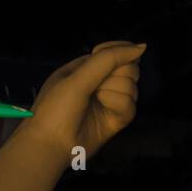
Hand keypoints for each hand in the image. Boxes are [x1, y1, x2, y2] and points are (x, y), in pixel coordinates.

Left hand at [29, 41, 146, 158]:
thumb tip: (142, 46)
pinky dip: (119, 105)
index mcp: (86, 68)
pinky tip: (105, 112)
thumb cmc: (56, 107)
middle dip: (116, 74)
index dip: (119, 52)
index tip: (105, 61)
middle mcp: (100, 83)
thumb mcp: (77, 76)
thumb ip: (108, 58)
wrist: (49, 144)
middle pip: (129, 68)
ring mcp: (109, 102)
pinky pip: (131, 105)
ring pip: (132, 86)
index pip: (116, 51)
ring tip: (97, 101)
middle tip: (97, 86)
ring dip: (114, 91)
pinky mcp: (116, 120)